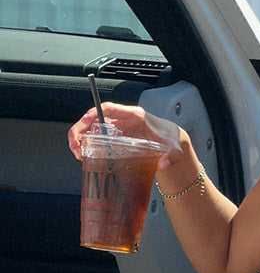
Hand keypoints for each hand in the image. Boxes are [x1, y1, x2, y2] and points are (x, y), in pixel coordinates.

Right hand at [67, 102, 183, 169]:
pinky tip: (85, 155)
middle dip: (81, 128)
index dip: (96, 112)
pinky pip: (96, 137)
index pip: (112, 108)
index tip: (85, 120)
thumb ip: (172, 155)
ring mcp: (117, 128)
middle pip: (96, 118)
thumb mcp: (173, 146)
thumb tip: (163, 164)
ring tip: (77, 152)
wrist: (169, 140)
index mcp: (135, 115)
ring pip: (92, 127)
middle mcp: (123, 119)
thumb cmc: (168, 138)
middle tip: (75, 143)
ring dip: (81, 137)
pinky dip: (88, 145)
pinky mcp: (114, 137)